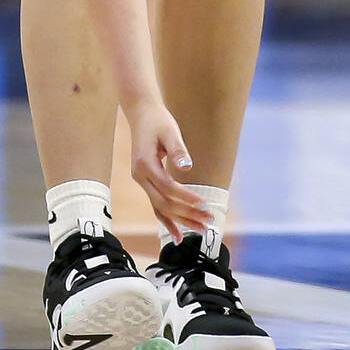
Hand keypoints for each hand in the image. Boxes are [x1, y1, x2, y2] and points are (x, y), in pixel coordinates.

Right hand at [122, 98, 212, 243]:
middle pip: (163, 203)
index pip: (168, 187)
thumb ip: (177, 150)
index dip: (187, 198)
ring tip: (202, 230)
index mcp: (145, 164)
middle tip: (209, 220)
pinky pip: (156, 205)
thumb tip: (186, 166)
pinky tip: (178, 235)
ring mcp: (141, 180)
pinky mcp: (146, 182)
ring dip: (180, 220)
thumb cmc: (158, 121)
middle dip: (187, 214)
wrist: (141, 114)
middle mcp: (139, 176)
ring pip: (160, 207)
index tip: (205, 204)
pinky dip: (167, 221)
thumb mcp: (170, 131)